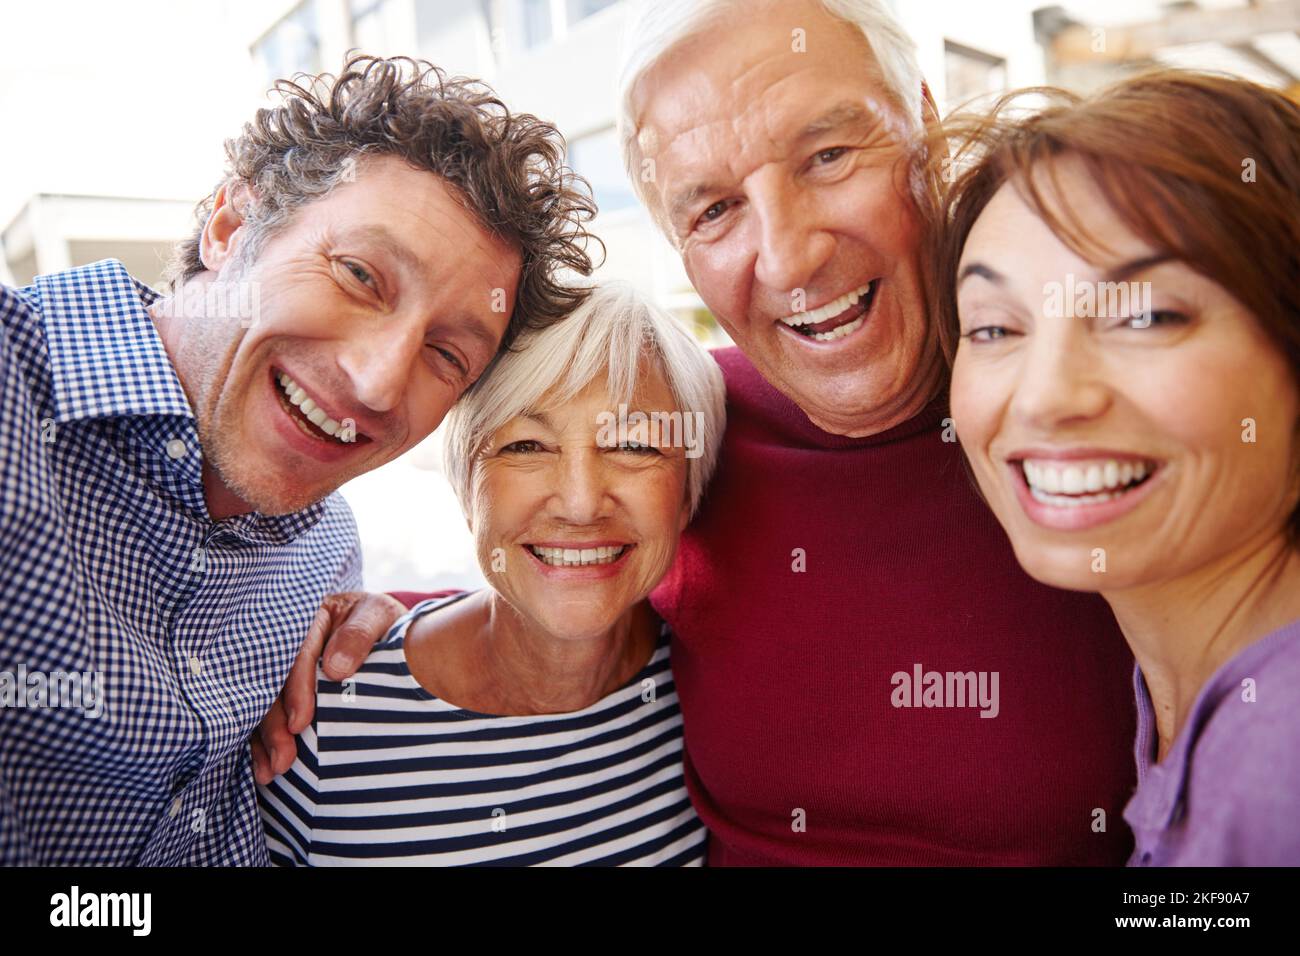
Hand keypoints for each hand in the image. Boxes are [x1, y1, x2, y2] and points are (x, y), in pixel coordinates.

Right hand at [251, 590, 406, 783]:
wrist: (395, 634)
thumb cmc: (387, 623)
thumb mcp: (380, 615)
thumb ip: (359, 634)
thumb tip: (334, 667)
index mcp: (311, 619)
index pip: (296, 653)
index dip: (296, 689)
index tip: (300, 723)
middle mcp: (289, 643)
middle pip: (273, 685)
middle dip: (275, 723)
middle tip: (284, 758)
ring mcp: (284, 669)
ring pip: (265, 705)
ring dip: (266, 740)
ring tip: (273, 771)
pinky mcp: (285, 692)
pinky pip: (268, 717)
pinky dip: (264, 744)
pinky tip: (264, 770)